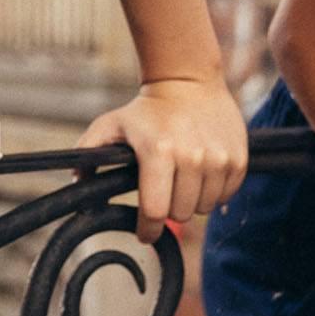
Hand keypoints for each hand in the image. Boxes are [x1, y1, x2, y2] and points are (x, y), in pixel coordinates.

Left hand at [77, 78, 248, 242]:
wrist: (189, 82)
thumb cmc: (146, 110)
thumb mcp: (111, 125)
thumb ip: (89, 152)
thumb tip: (76, 182)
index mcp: (158, 151)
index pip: (154, 211)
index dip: (147, 229)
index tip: (145, 233)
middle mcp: (192, 156)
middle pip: (180, 213)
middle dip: (169, 209)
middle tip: (163, 191)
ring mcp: (218, 158)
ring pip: (204, 208)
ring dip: (191, 200)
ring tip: (182, 178)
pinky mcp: (238, 158)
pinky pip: (225, 195)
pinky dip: (213, 191)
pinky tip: (201, 173)